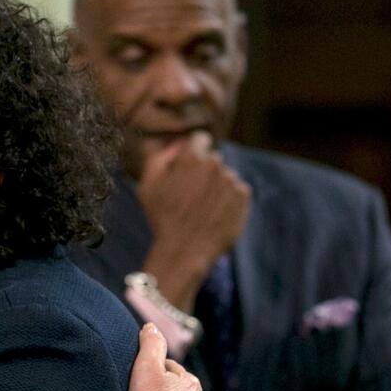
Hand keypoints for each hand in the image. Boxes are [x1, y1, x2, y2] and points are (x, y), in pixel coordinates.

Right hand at [137, 131, 250, 311]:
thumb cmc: (162, 218)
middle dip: (202, 170)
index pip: (199, 139)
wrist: (184, 251)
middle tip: (189, 194)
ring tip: (200, 208)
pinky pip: (236, 190)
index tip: (186, 166)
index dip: (191, 151)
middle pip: (212, 158)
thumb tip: (174, 144)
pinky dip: (227, 199)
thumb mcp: (147, 186)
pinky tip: (213, 214)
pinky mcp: (243, 196)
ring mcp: (231, 180)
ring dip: (215, 186)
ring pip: (224, 176)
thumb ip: (158, 157)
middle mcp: (215, 164)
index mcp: (192, 157)